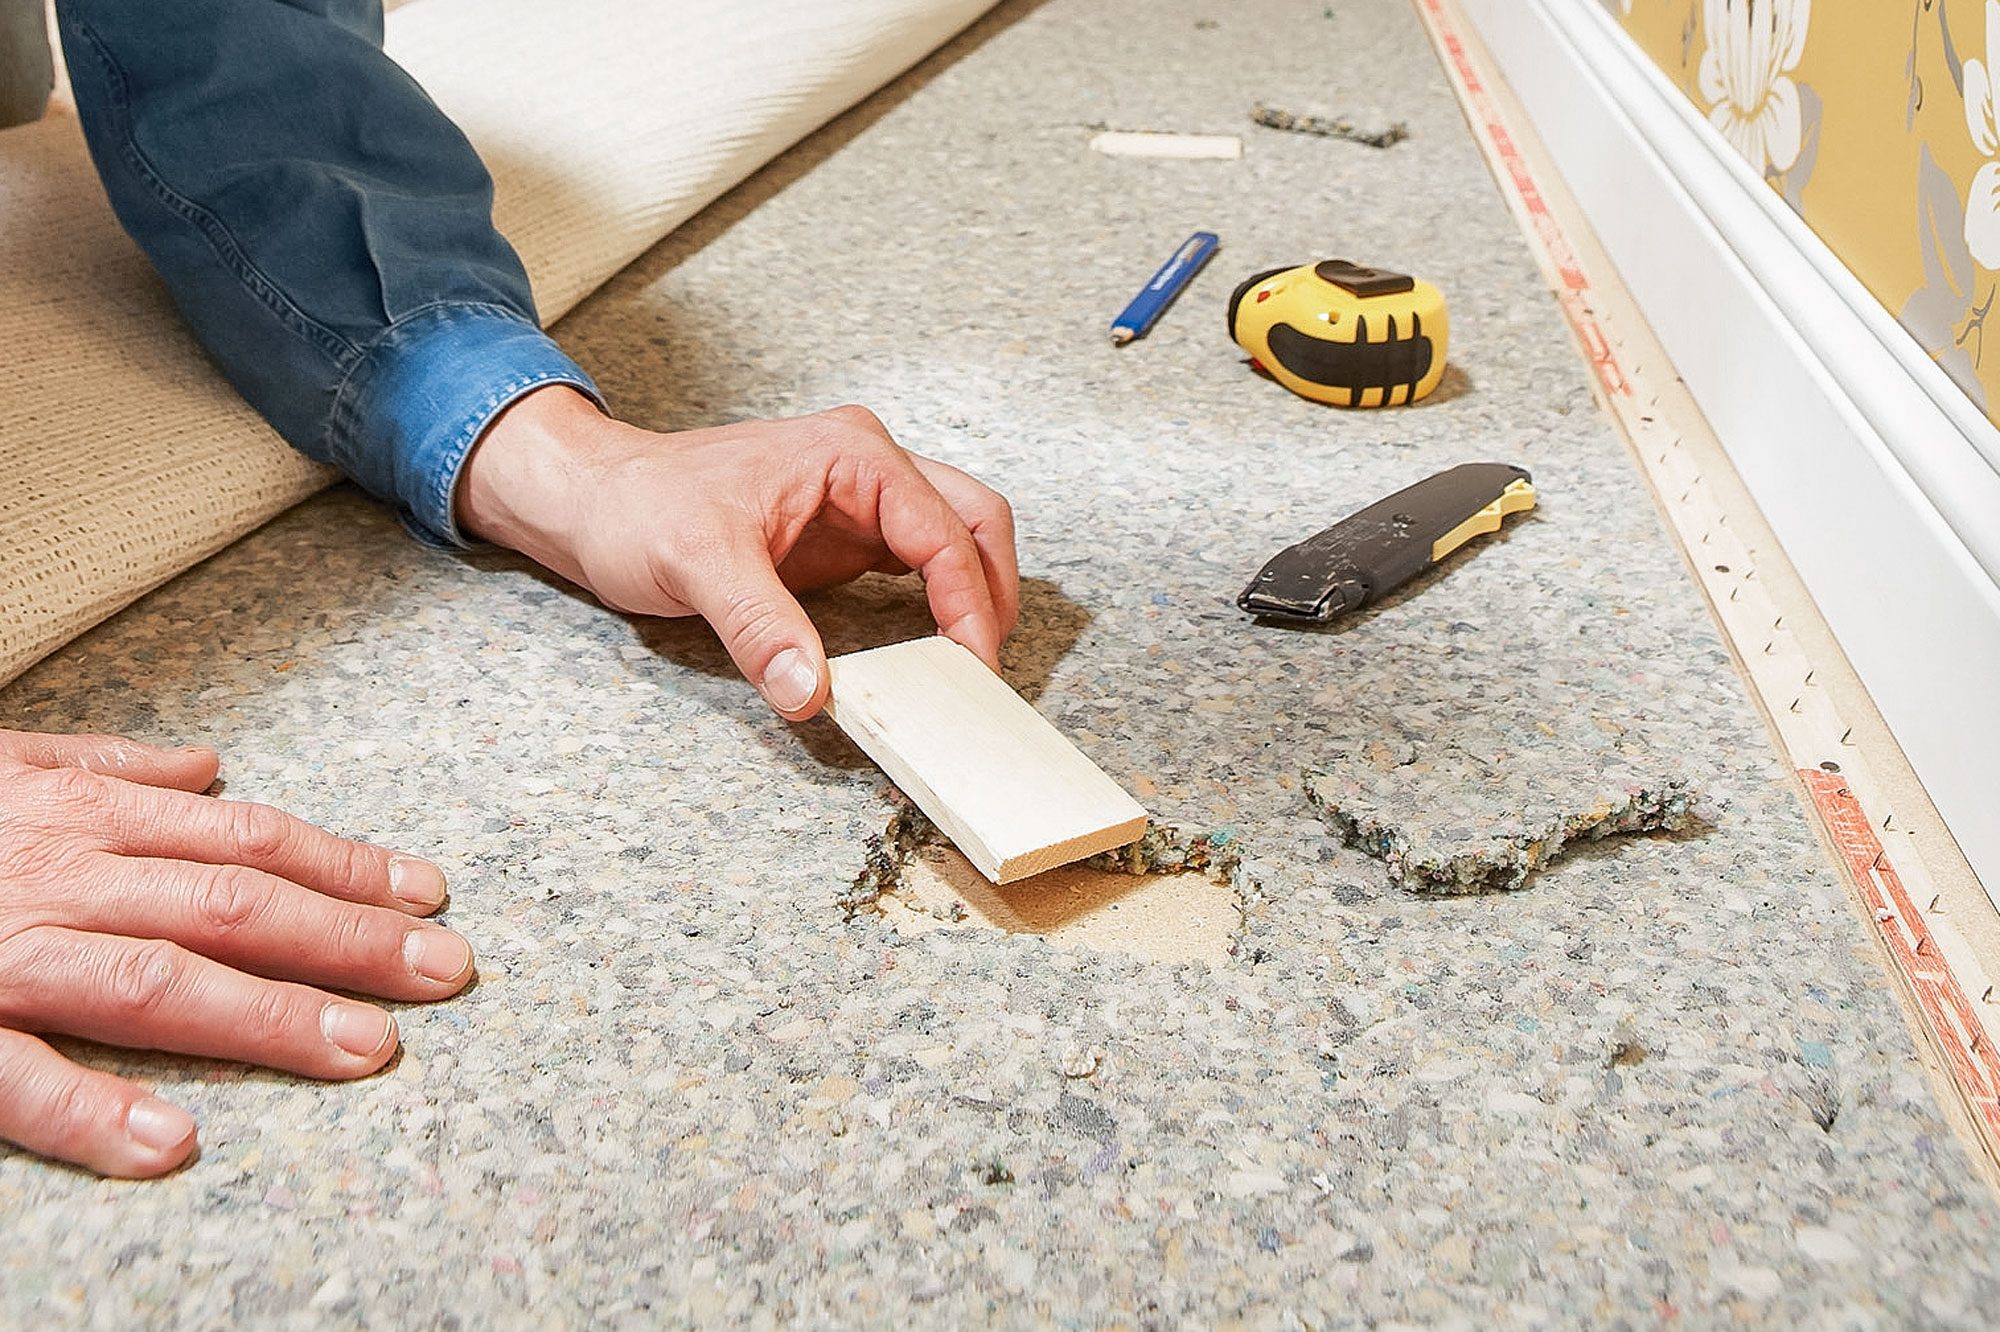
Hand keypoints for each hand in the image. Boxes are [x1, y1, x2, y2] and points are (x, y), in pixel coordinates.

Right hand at [0, 730, 473, 1177]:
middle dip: (349, 936)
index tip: (430, 891)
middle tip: (447, 971)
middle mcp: (56, 871)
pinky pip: (10, 1072)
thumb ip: (104, 761)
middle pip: (231, 900)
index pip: (246, 835)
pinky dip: (89, 1108)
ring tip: (366, 1052)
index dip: (345, 863)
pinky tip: (173, 1144)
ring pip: (152, 976)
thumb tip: (210, 765)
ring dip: (267, 1014)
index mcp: (78, 812)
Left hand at [458, 387, 1019, 718]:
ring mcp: (862, 501)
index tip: (972, 664)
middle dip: (993, 594)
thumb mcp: (696, 564)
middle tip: (984, 670)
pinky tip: (931, 651)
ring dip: (973, 598)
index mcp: (851, 455)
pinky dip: (939, 606)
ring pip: (957, 541)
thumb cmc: (637, 506)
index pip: (943, 530)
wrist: (594, 500)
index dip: (970, 601)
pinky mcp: (848, 536)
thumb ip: (759, 627)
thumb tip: (811, 691)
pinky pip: (919, 566)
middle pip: (975, 522)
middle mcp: (868, 468)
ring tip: (968, 666)